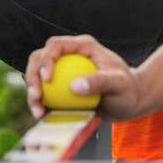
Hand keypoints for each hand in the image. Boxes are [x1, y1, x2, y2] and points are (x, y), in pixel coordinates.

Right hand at [25, 35, 145, 120]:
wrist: (130, 101)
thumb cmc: (128, 89)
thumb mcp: (118, 84)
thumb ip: (99, 82)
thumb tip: (75, 86)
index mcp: (83, 47)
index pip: (56, 45)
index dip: (46, 59)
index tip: (47, 79)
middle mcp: (70, 55)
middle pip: (39, 58)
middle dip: (32, 75)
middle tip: (36, 96)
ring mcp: (63, 71)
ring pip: (37, 76)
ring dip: (32, 93)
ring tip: (38, 111)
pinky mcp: (60, 88)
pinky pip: (45, 94)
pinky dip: (40, 104)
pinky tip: (42, 117)